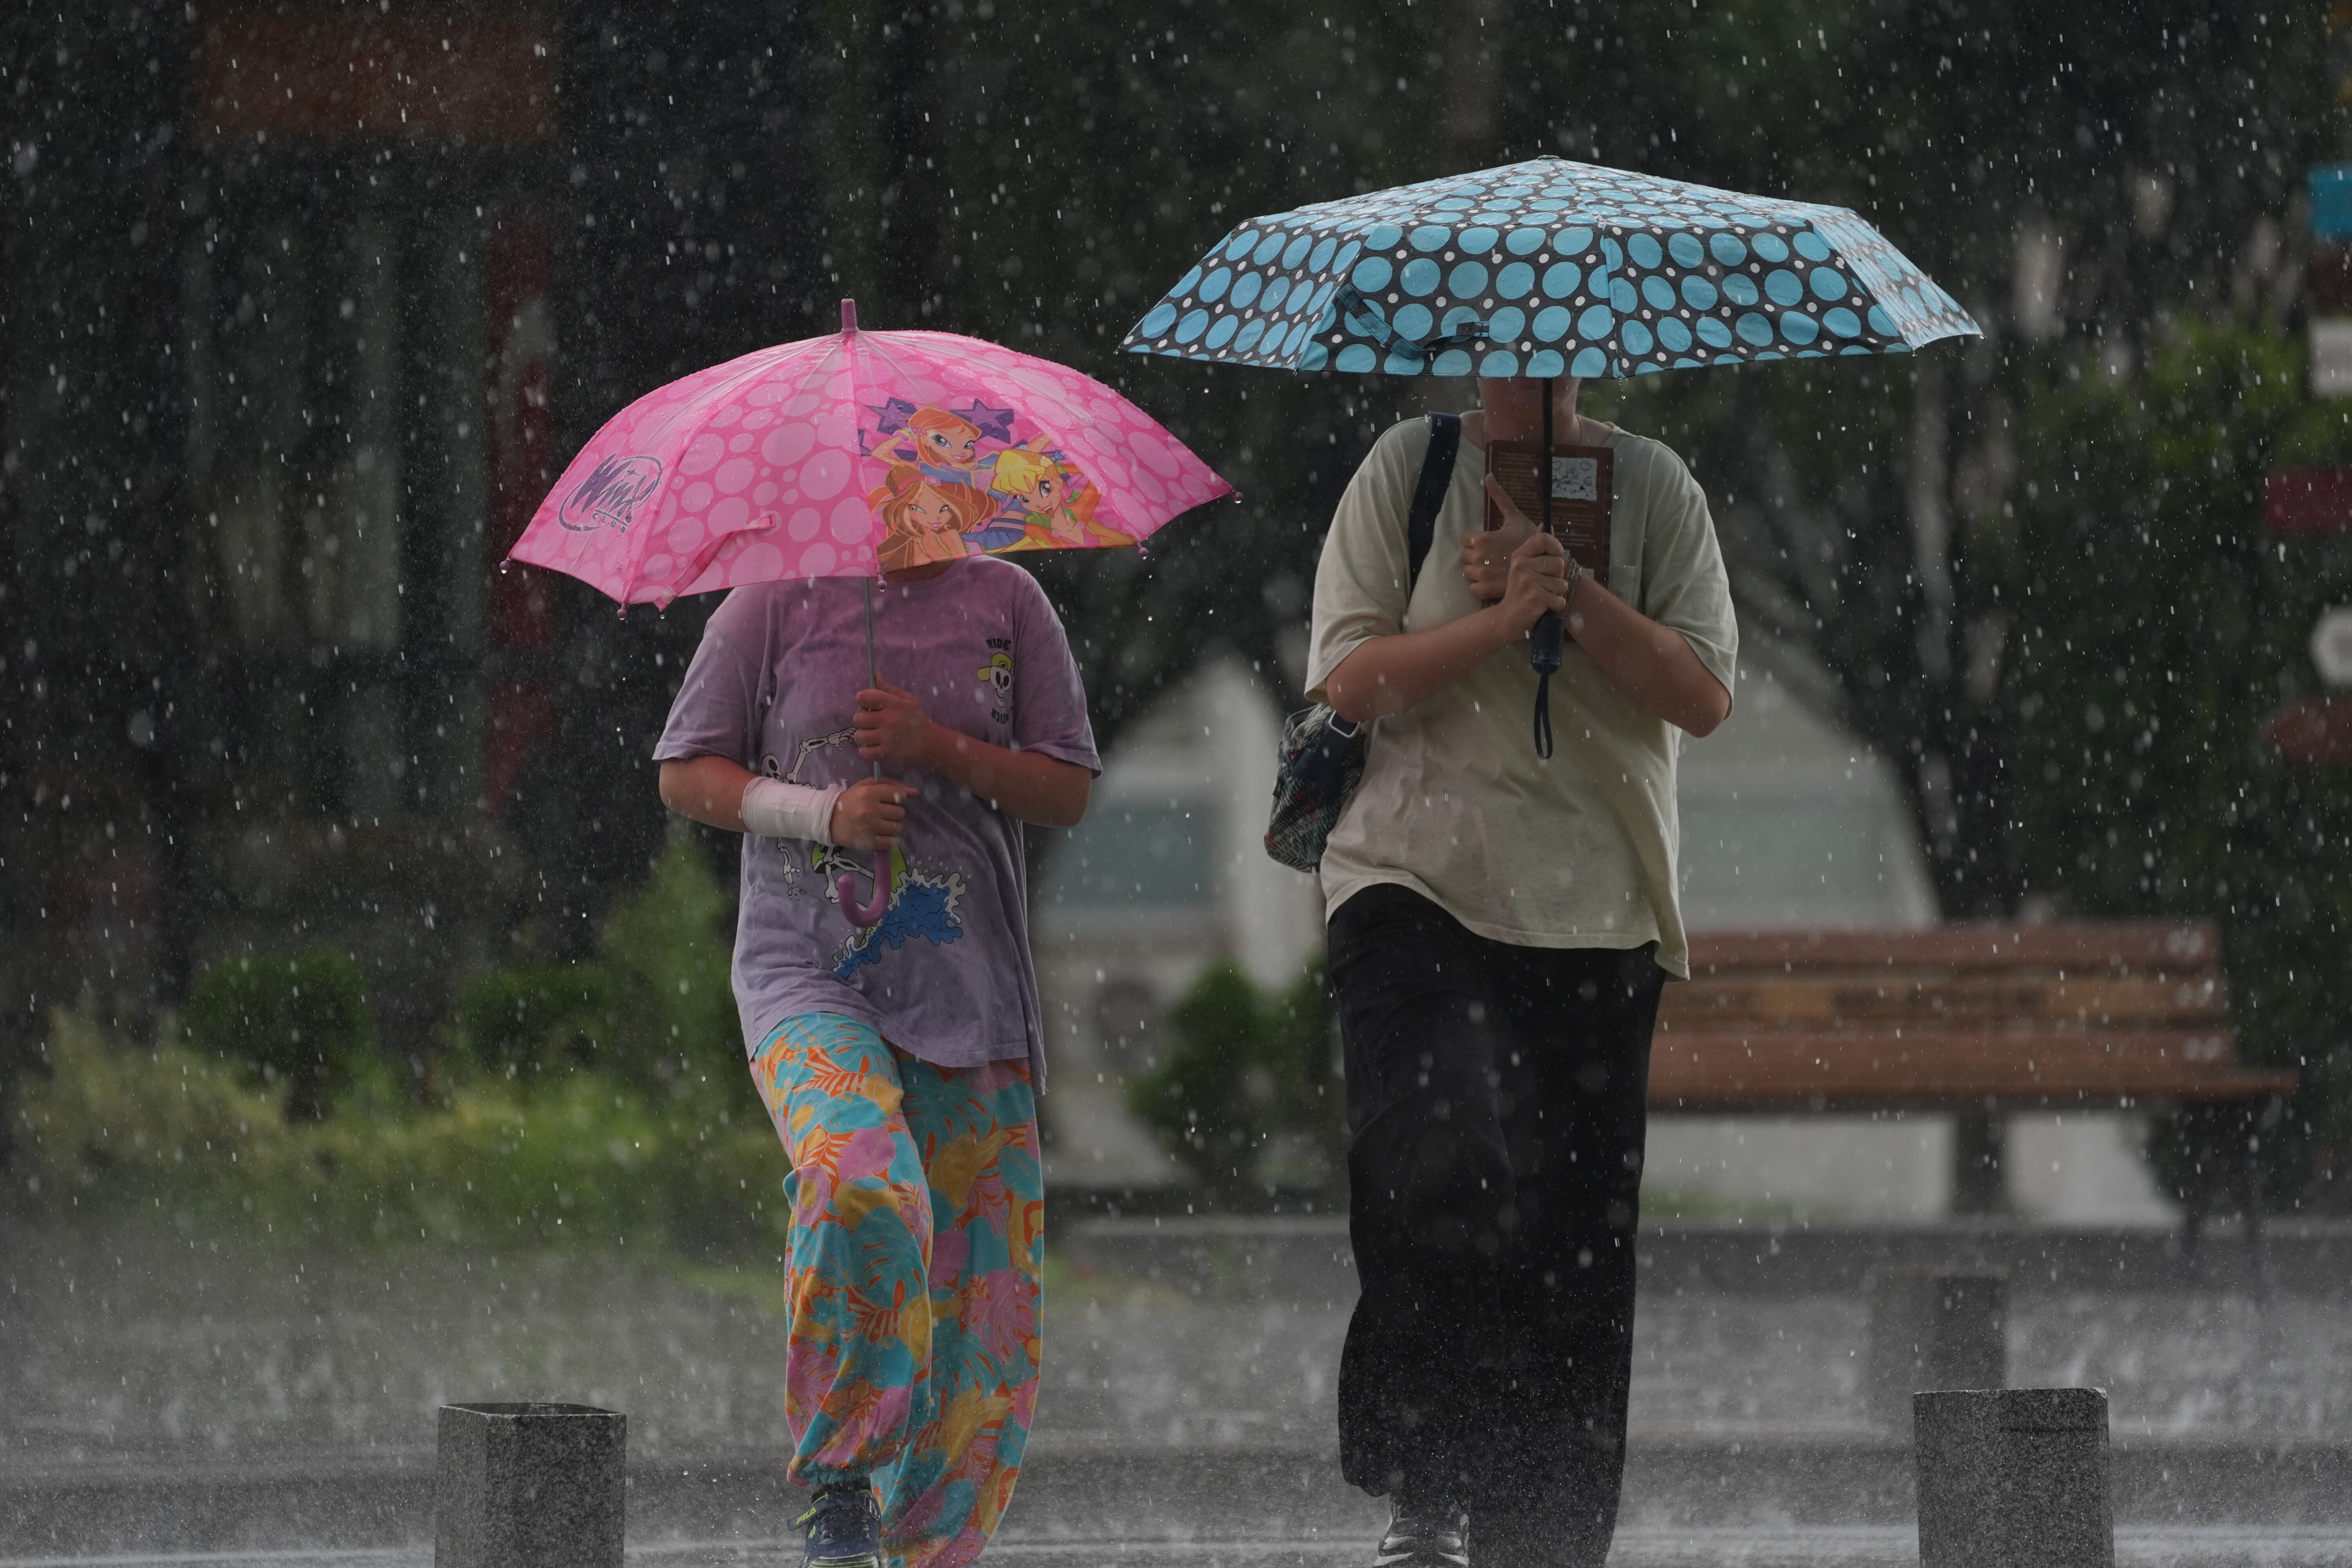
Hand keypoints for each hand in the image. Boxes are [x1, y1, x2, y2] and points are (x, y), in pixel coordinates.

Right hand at [830, 778, 917, 851]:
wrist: (828, 819)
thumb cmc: (850, 800)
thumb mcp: (867, 786)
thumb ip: (891, 785)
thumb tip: (915, 792)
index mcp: (869, 793)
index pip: (899, 796)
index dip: (897, 799)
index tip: (889, 801)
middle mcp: (870, 809)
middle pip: (900, 812)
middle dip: (894, 813)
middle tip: (884, 814)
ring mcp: (870, 827)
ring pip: (898, 828)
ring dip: (893, 827)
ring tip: (883, 825)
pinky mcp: (868, 841)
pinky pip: (891, 842)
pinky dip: (891, 840)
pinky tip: (884, 835)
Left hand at [854, 683, 936, 767]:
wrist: (931, 744)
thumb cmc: (917, 719)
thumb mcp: (908, 700)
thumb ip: (889, 690)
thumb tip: (876, 676)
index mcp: (894, 704)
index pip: (865, 697)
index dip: (862, 700)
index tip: (867, 705)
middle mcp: (889, 720)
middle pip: (858, 718)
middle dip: (862, 720)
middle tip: (872, 722)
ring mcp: (887, 739)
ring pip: (859, 736)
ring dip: (863, 736)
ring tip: (873, 735)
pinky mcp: (886, 754)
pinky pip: (864, 752)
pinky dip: (866, 751)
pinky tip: (874, 746)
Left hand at [1463, 481, 1539, 602]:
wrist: (1545, 567)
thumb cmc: (1529, 540)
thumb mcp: (1515, 517)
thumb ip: (1499, 497)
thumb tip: (1488, 476)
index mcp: (1481, 538)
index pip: (1464, 539)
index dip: (1475, 539)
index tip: (1488, 542)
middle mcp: (1478, 557)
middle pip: (1466, 555)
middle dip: (1477, 554)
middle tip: (1494, 554)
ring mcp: (1481, 575)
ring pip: (1468, 571)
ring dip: (1479, 569)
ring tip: (1494, 566)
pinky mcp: (1486, 590)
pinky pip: (1473, 587)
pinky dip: (1481, 584)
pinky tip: (1493, 578)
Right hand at [1497, 530, 1568, 633]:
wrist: (1507, 618)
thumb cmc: (1520, 592)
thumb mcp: (1524, 567)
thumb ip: (1537, 548)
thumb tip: (1545, 525)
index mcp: (1519, 555)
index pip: (1544, 539)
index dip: (1556, 547)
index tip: (1555, 557)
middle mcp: (1521, 565)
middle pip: (1559, 563)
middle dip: (1557, 577)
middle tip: (1543, 585)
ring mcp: (1527, 581)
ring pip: (1562, 584)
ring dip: (1556, 594)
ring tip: (1542, 597)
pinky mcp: (1535, 597)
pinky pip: (1560, 600)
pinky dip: (1555, 606)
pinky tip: (1542, 607)